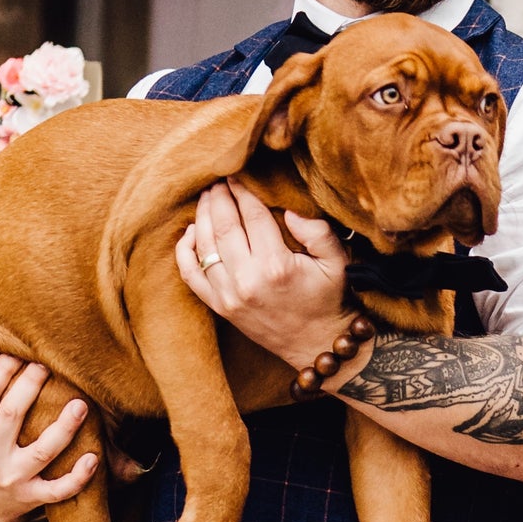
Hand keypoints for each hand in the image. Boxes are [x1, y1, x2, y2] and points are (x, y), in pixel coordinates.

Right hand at [0, 354, 95, 521]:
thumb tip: (0, 367)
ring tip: (80, 405)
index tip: (17, 355)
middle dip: (30, 386)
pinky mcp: (29, 498)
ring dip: (64, 427)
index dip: (1, 371)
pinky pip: (58, 489)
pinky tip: (93, 458)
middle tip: (46, 367)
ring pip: (41, 450)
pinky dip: (77, 477)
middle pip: (12, 414)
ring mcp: (11, 478)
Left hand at [176, 179, 355, 372]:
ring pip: (205, 244)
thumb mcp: (337, 264)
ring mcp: (229, 295)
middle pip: (223, 224)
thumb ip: (318, 232)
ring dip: (202, 216)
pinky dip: (185, 250)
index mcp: (277, 265)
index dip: (243, 191)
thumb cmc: (329, 301)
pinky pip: (190, 274)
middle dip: (218, 198)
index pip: (252, 215)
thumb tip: (288, 210)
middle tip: (218, 181)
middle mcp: (248, 279)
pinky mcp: (221, 307)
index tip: (237, 175)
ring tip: (206, 199)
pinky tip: (192, 232)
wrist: (318, 346)